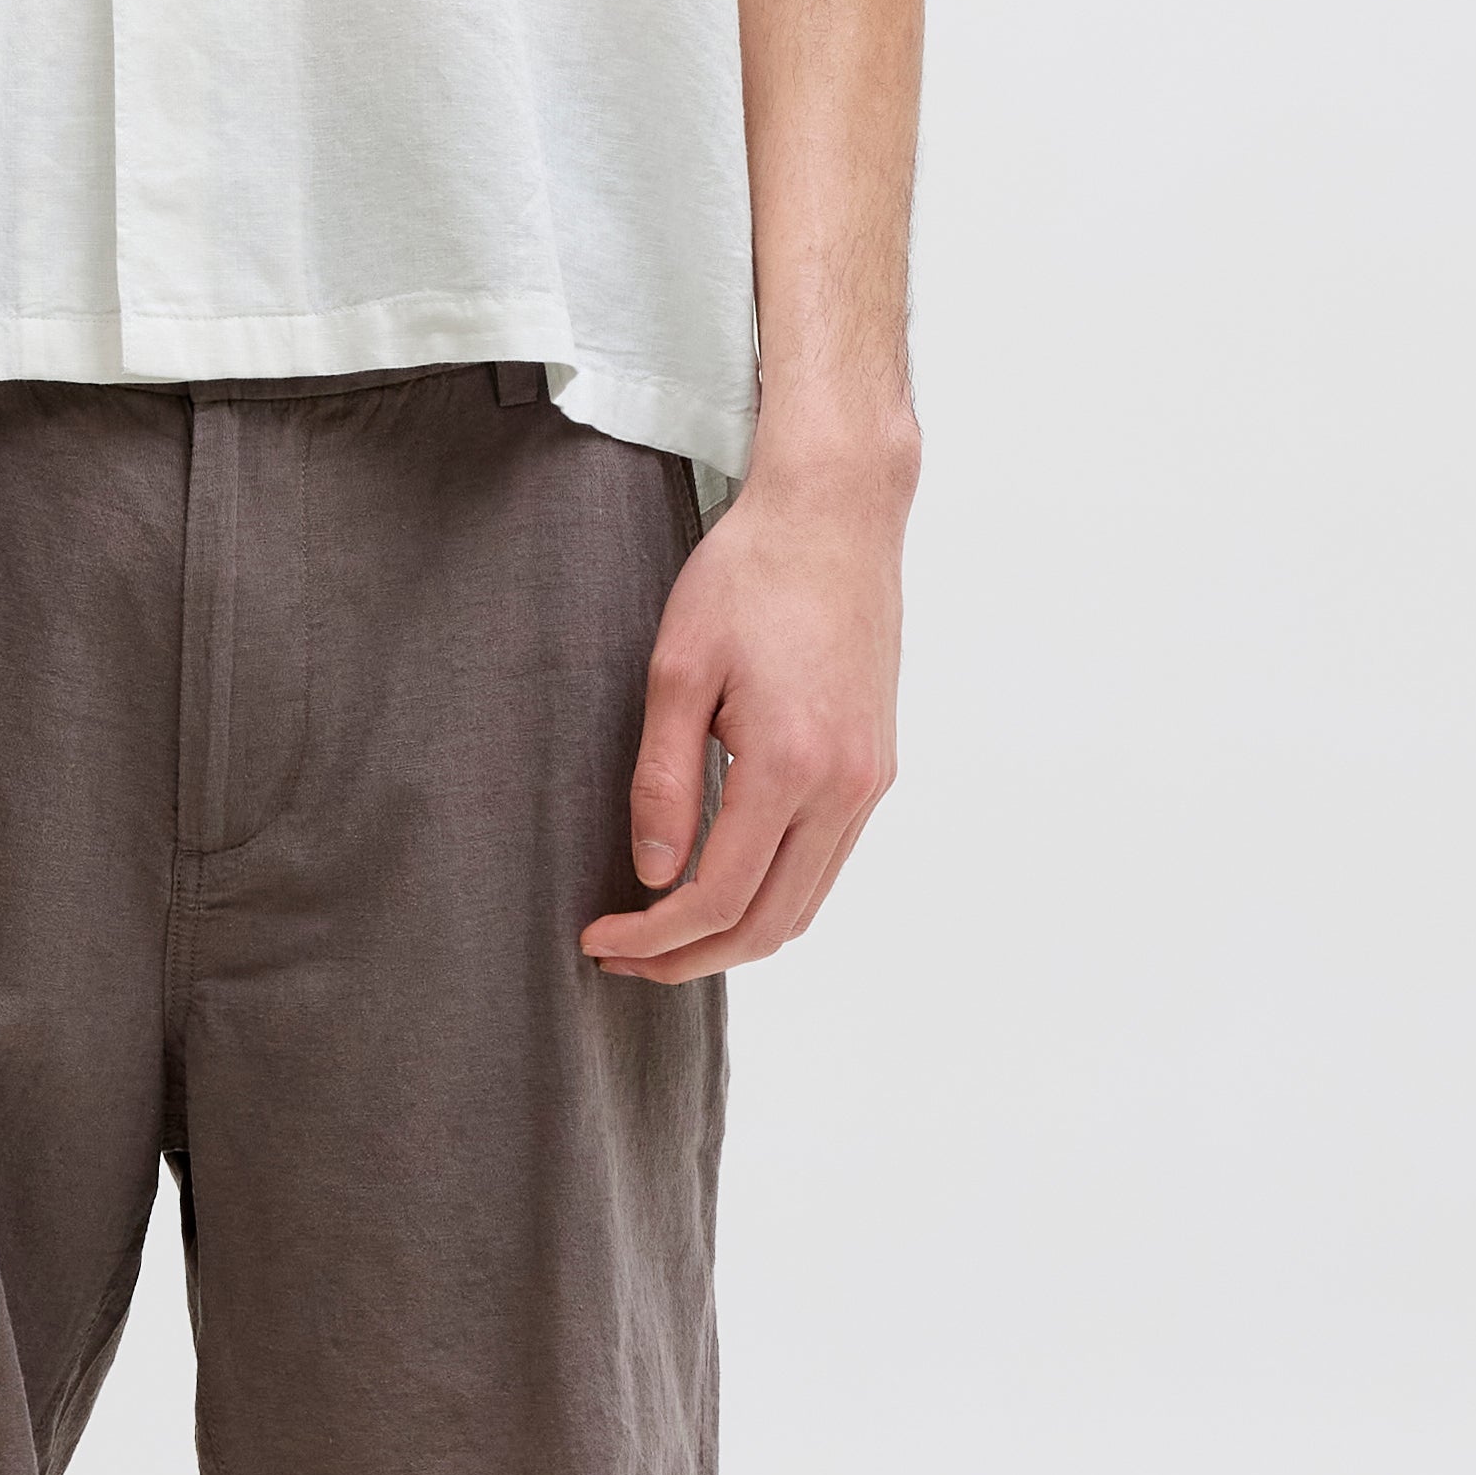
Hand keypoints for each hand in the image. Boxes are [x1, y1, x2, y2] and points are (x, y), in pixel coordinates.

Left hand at [579, 456, 906, 982]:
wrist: (836, 516)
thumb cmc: (748, 575)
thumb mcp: (677, 670)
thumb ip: (663, 781)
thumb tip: (655, 874)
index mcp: (791, 765)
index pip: (717, 897)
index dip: (653, 936)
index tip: (599, 937)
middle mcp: (845, 788)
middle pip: (769, 925)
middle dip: (690, 958)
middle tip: (623, 957)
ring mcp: (870, 782)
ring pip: (805, 906)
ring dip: (734, 936)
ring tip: (663, 935)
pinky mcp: (876, 769)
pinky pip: (826, 866)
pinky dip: (773, 896)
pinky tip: (720, 884)